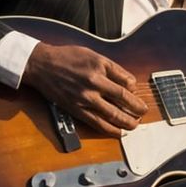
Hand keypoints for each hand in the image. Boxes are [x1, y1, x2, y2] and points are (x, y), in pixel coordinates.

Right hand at [21, 42, 146, 135]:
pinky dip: (110, 129)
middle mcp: (95, 81)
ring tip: (135, 124)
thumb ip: (110, 67)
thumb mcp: (91, 54)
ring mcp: (86, 97)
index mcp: (100, 65)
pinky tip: (118, 132)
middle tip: (143, 111)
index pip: (126, 80)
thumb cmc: (66, 57)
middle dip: (137, 107)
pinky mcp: (77, 108)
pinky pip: (97, 122)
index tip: (135, 92)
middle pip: (123, 97)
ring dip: (127, 121)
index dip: (134, 88)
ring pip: (113, 113)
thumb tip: (127, 82)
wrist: (41, 65)